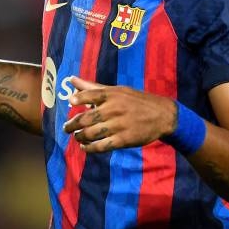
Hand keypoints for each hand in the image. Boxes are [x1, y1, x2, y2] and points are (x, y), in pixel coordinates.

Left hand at [61, 76, 175, 152]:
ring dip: (80, 137)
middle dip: (72, 125)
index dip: (79, 98)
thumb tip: (71, 79)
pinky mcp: (124, 140)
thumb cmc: (136, 101)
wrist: (162, 115)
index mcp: (112, 94)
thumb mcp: (117, 90)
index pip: (91, 94)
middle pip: (86, 118)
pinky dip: (90, 148)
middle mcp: (114, 109)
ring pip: (91, 133)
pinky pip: (102, 146)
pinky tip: (85, 147)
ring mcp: (119, 125)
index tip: (71, 102)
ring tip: (77, 137)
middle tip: (66, 128)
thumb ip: (92, 87)